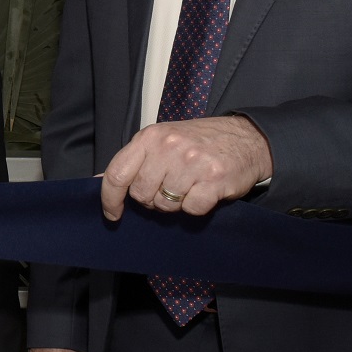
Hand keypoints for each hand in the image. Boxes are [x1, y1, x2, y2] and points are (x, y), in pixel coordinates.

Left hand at [101, 114, 271, 220]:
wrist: (248, 138)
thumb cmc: (201, 141)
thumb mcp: (163, 140)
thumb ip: (135, 160)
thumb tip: (102, 180)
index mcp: (150, 137)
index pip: (117, 173)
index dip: (110, 199)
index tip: (113, 214)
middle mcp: (168, 147)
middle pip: (141, 194)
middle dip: (152, 199)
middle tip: (169, 189)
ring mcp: (192, 162)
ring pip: (166, 204)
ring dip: (176, 203)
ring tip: (189, 187)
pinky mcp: (214, 179)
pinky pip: (191, 209)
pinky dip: (196, 207)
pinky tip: (204, 192)